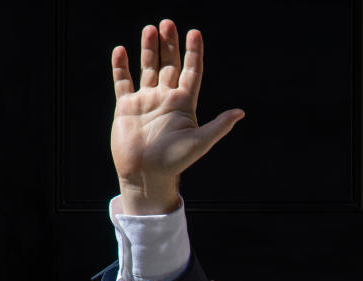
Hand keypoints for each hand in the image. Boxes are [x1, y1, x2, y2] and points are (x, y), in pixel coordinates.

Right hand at [111, 19, 243, 213]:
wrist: (146, 175)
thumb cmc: (175, 162)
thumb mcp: (200, 143)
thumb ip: (218, 126)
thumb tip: (240, 113)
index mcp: (184, 105)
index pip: (191, 72)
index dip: (194, 53)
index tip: (195, 33)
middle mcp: (166, 99)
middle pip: (170, 65)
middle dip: (170, 44)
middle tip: (168, 23)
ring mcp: (146, 102)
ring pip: (148, 69)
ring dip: (149, 50)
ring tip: (150, 29)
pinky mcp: (127, 107)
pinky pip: (123, 82)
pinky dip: (121, 67)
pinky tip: (122, 51)